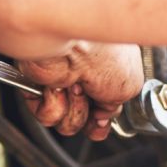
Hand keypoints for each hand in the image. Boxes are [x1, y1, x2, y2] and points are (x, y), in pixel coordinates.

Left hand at [17, 42, 142, 140]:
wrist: (73, 43)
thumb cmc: (104, 53)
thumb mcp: (130, 85)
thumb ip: (118, 105)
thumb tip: (104, 116)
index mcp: (104, 67)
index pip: (103, 105)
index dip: (103, 117)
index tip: (102, 117)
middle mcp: (80, 74)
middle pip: (85, 119)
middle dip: (90, 116)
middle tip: (91, 96)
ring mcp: (58, 82)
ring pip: (67, 123)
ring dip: (76, 111)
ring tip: (76, 88)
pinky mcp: (36, 88)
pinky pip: (48, 116)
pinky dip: (57, 106)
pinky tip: (59, 88)